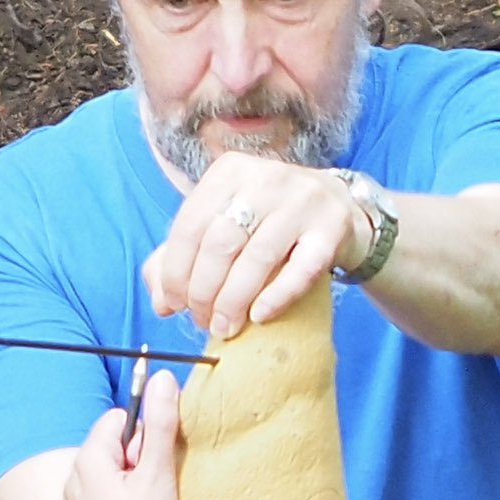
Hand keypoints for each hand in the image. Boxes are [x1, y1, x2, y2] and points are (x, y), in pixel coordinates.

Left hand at [32, 372, 182, 499]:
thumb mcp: (157, 475)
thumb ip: (161, 425)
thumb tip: (162, 378)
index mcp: (90, 457)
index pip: (120, 419)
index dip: (144, 436)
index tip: (154, 463)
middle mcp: (74, 476)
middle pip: (116, 450)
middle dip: (139, 466)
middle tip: (153, 495)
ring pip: (112, 478)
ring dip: (132, 491)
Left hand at [145, 158, 373, 345]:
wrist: (339, 207)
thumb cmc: (268, 220)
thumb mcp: (223, 224)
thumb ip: (183, 257)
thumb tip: (161, 302)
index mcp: (229, 171)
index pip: (190, 225)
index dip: (176, 271)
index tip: (174, 305)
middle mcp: (265, 177)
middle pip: (221, 243)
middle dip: (204, 291)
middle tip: (203, 321)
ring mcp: (303, 200)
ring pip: (257, 257)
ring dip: (234, 301)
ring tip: (225, 327)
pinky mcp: (333, 227)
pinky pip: (301, 269)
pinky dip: (276, 297)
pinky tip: (259, 316)